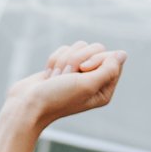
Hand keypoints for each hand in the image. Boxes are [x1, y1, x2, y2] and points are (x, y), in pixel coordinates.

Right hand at [4, 40, 124, 129]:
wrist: (27, 104)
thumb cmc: (57, 98)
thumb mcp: (87, 85)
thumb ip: (108, 69)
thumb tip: (122, 54)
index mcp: (104, 89)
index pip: (112, 58)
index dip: (97, 59)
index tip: (83, 71)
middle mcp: (93, 80)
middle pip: (97, 48)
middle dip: (78, 59)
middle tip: (67, 76)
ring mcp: (77, 73)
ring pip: (79, 47)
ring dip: (64, 60)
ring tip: (56, 78)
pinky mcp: (63, 67)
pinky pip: (65, 49)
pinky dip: (55, 60)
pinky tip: (49, 75)